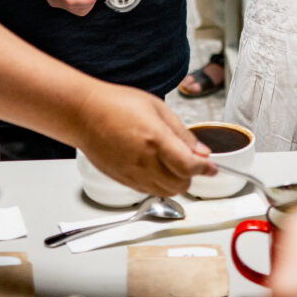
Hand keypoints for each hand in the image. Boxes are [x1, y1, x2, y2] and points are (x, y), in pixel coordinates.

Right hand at [73, 83, 214, 195]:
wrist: (84, 114)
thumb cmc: (116, 104)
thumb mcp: (157, 108)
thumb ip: (182, 133)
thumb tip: (201, 151)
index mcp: (156, 140)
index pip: (190, 166)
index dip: (206, 169)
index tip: (212, 168)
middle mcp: (145, 162)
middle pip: (181, 184)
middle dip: (192, 175)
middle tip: (192, 162)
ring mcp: (133, 174)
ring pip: (167, 192)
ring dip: (177, 182)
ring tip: (174, 165)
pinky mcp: (123, 181)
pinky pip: (149, 192)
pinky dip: (160, 185)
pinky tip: (158, 169)